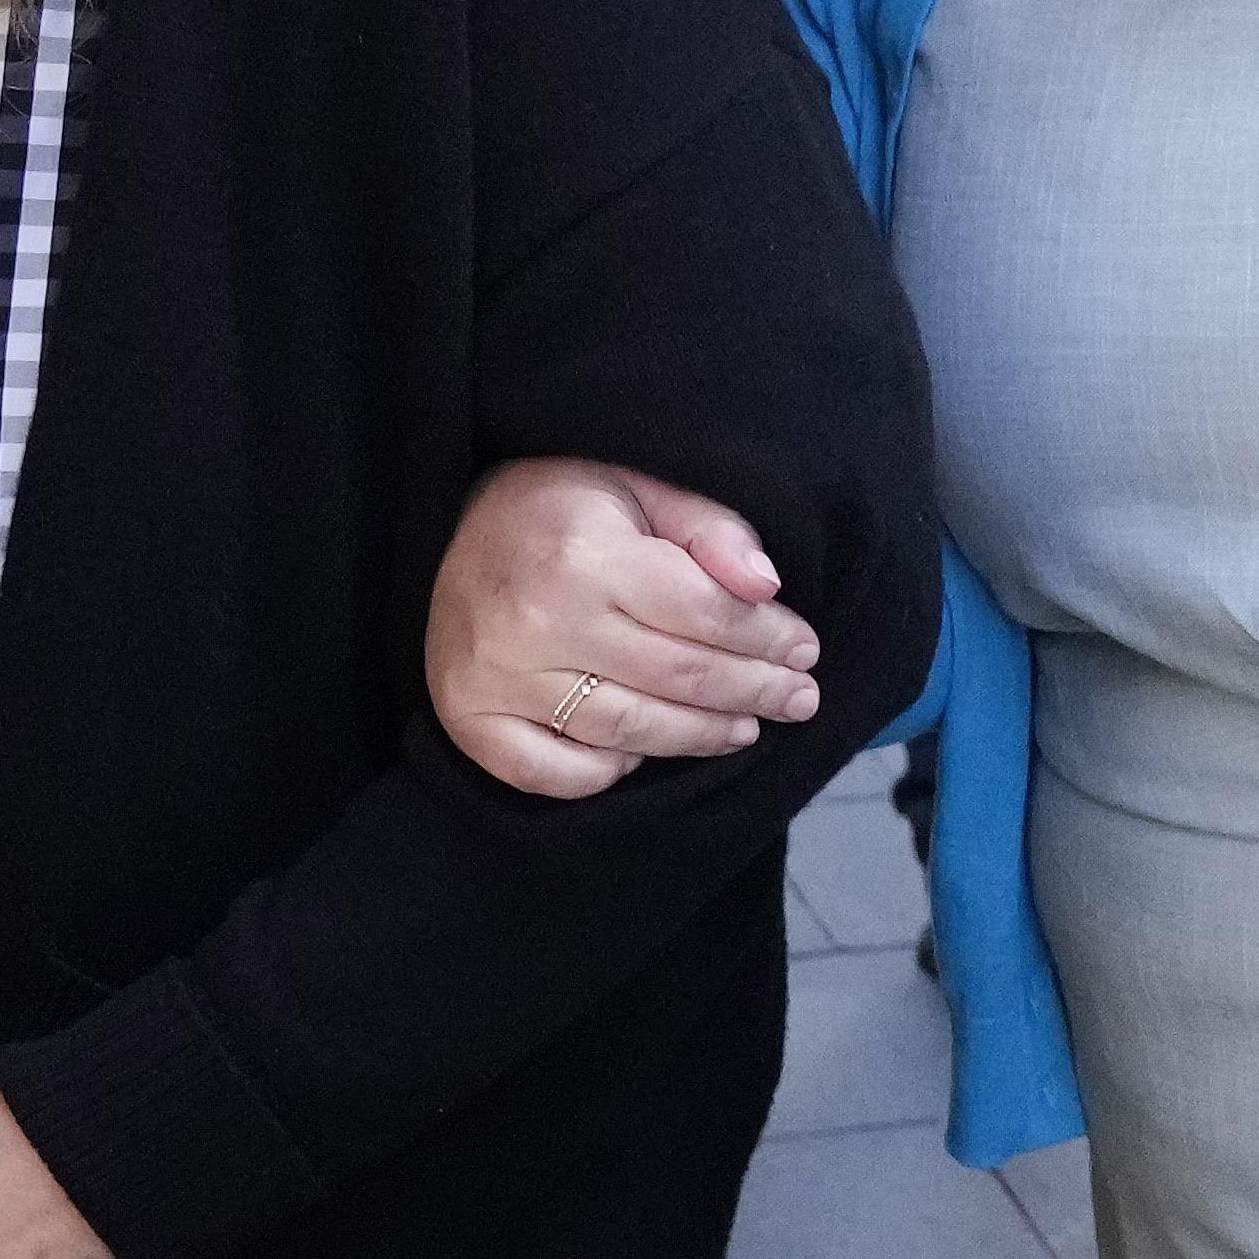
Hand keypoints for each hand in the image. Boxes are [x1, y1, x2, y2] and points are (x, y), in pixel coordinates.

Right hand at [430, 458, 819, 802]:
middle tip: (797, 698)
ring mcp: (497, 677)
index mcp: (584, 556)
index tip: (805, 650)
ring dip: (699, 737)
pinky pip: (553, 773)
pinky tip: (641, 756)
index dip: (770, 639)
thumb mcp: (640, 484)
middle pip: (678, 678)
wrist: (454, 522)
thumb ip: (709, 529)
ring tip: (744, 728)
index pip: (706, 615)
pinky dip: (604, 774)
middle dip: (754, 691)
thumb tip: (767, 587)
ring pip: (628, 731)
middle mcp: (537, 622)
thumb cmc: (562, 505)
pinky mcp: (469, 717)